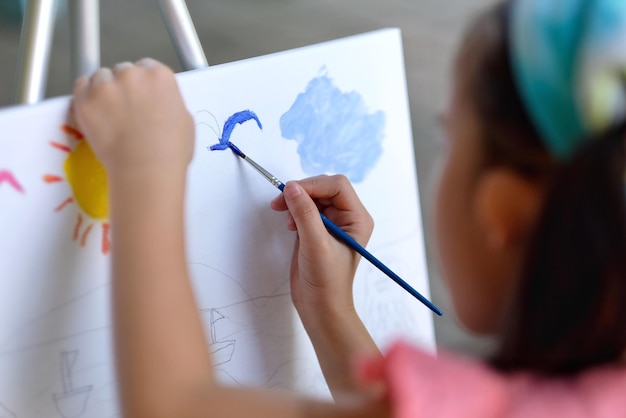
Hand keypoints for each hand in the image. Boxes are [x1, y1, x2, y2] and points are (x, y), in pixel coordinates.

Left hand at [71, 59, 193, 179]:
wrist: (146, 169)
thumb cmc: (169, 151)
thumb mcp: (185, 119)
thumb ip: (169, 101)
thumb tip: (161, 104)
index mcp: (159, 75)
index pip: (146, 67)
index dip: (143, 84)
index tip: (140, 96)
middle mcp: (132, 73)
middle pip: (122, 71)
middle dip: (123, 87)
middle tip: (126, 110)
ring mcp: (106, 85)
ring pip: (100, 78)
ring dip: (103, 91)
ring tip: (110, 115)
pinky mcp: (85, 99)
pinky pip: (80, 87)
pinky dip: (85, 97)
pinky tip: (96, 114)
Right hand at [270, 175, 373, 317]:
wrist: (320, 307)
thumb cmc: (326, 281)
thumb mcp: (315, 244)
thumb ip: (304, 213)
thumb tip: (292, 187)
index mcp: (357, 218)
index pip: (337, 186)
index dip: (314, 185)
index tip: (291, 192)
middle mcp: (347, 218)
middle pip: (324, 188)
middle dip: (303, 191)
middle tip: (281, 201)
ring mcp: (333, 223)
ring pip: (313, 197)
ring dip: (297, 201)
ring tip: (284, 215)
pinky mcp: (318, 230)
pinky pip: (306, 209)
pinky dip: (294, 211)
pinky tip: (289, 225)